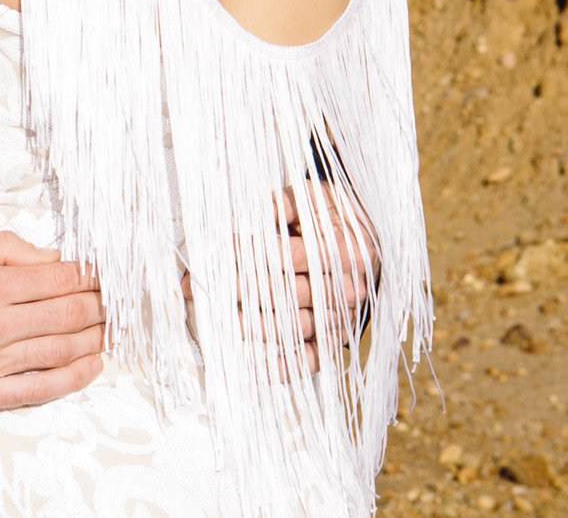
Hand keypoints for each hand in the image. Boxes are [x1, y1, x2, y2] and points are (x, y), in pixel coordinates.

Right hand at [0, 232, 105, 416]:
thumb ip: (1, 248)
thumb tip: (50, 256)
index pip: (59, 279)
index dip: (91, 275)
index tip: (106, 273)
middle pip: (68, 314)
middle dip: (102, 305)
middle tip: (120, 300)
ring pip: (61, 350)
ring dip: (96, 338)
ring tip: (112, 328)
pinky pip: (39, 389)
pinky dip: (73, 377)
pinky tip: (92, 365)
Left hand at [182, 187, 380, 374]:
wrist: (370, 244)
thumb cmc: (333, 217)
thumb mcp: (316, 198)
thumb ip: (288, 203)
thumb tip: (262, 209)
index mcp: (346, 252)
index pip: (291, 254)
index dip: (251, 251)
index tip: (215, 249)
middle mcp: (348, 290)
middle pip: (286, 293)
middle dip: (237, 289)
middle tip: (197, 285)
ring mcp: (342, 319)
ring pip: (293, 328)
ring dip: (250, 327)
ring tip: (211, 321)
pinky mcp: (336, 341)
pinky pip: (310, 360)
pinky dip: (282, 368)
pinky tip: (251, 368)